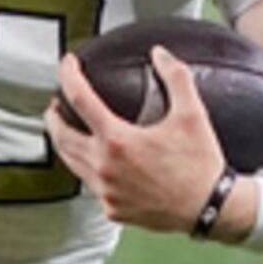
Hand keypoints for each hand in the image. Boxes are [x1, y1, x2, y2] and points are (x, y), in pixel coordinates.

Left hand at [45, 45, 227, 236]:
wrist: (209, 208)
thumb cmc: (200, 165)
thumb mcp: (192, 114)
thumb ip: (176, 77)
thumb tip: (161, 54)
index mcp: (118, 141)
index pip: (80, 99)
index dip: (68, 76)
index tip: (67, 64)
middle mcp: (105, 167)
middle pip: (61, 136)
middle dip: (54, 117)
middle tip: (56, 105)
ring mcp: (106, 191)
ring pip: (70, 164)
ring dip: (64, 143)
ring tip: (66, 131)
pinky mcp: (112, 209)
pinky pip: (89, 185)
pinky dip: (85, 168)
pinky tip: (93, 162)